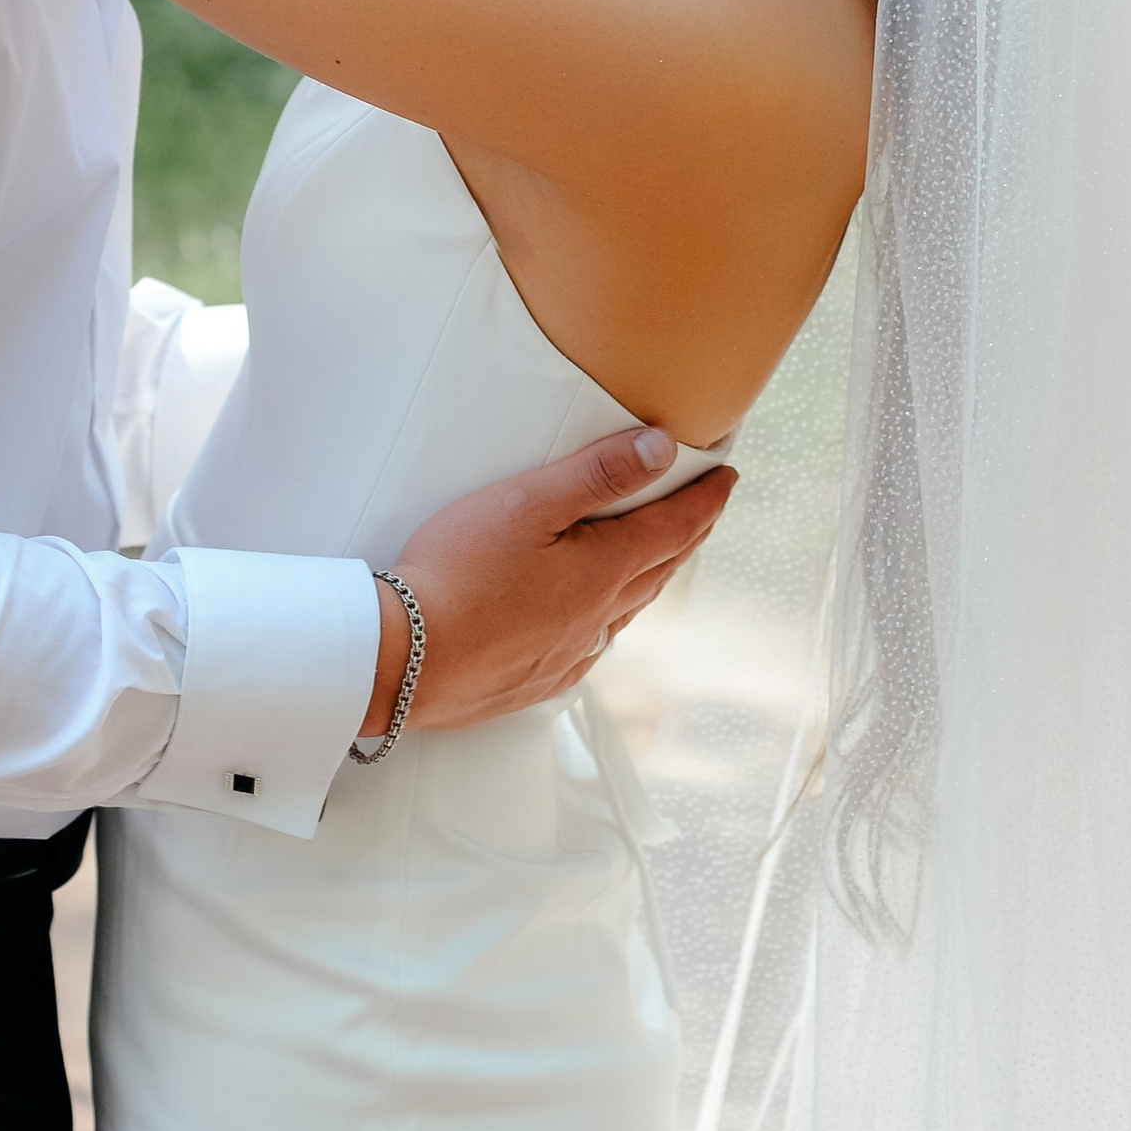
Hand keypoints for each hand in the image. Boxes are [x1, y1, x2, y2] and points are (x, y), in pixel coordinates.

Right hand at [371, 426, 733, 736]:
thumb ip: (597, 474)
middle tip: (702, 510)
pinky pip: (589, 645)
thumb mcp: (527, 502)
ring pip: (625, 610)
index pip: (674, 528)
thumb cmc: (456, 574)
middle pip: (657, 569)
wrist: (402, 661)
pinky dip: (605, 618)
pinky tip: (590, 620)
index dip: (705, 501)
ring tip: (654, 556)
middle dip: (685, 534)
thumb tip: (662, 449)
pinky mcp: (534, 680)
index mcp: (602, 571)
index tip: (728, 479)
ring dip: (647, 577)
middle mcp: (597, 619)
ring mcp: (567, 656)